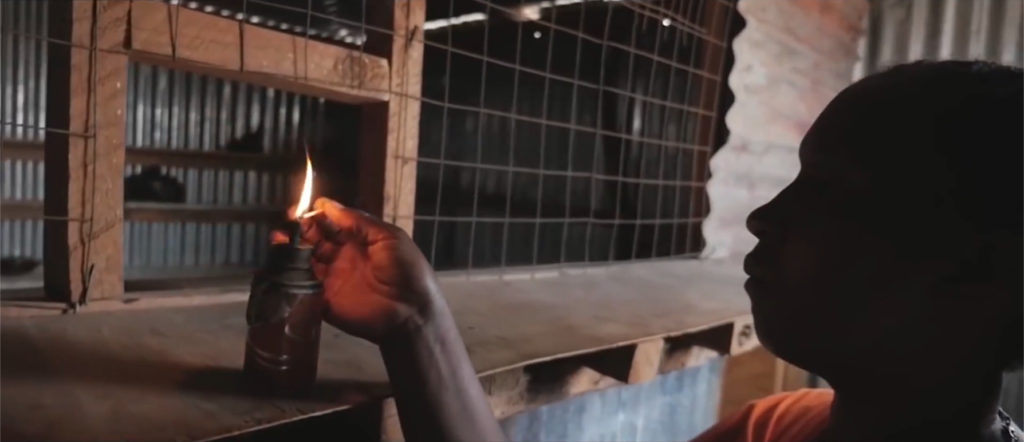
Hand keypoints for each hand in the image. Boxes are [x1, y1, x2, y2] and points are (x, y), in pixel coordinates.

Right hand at [274, 197, 442, 343]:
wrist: (412, 313)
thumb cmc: (407, 270)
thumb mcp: (388, 238)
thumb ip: (359, 222)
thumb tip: (328, 205)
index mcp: (357, 241)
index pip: (330, 223)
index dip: (316, 215)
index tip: (303, 208)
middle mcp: (341, 257)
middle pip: (313, 240)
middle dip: (300, 230)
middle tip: (290, 223)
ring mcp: (331, 279)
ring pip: (303, 261)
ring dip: (290, 250)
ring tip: (280, 239)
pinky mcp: (323, 301)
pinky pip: (302, 287)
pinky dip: (289, 276)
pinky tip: (281, 264)